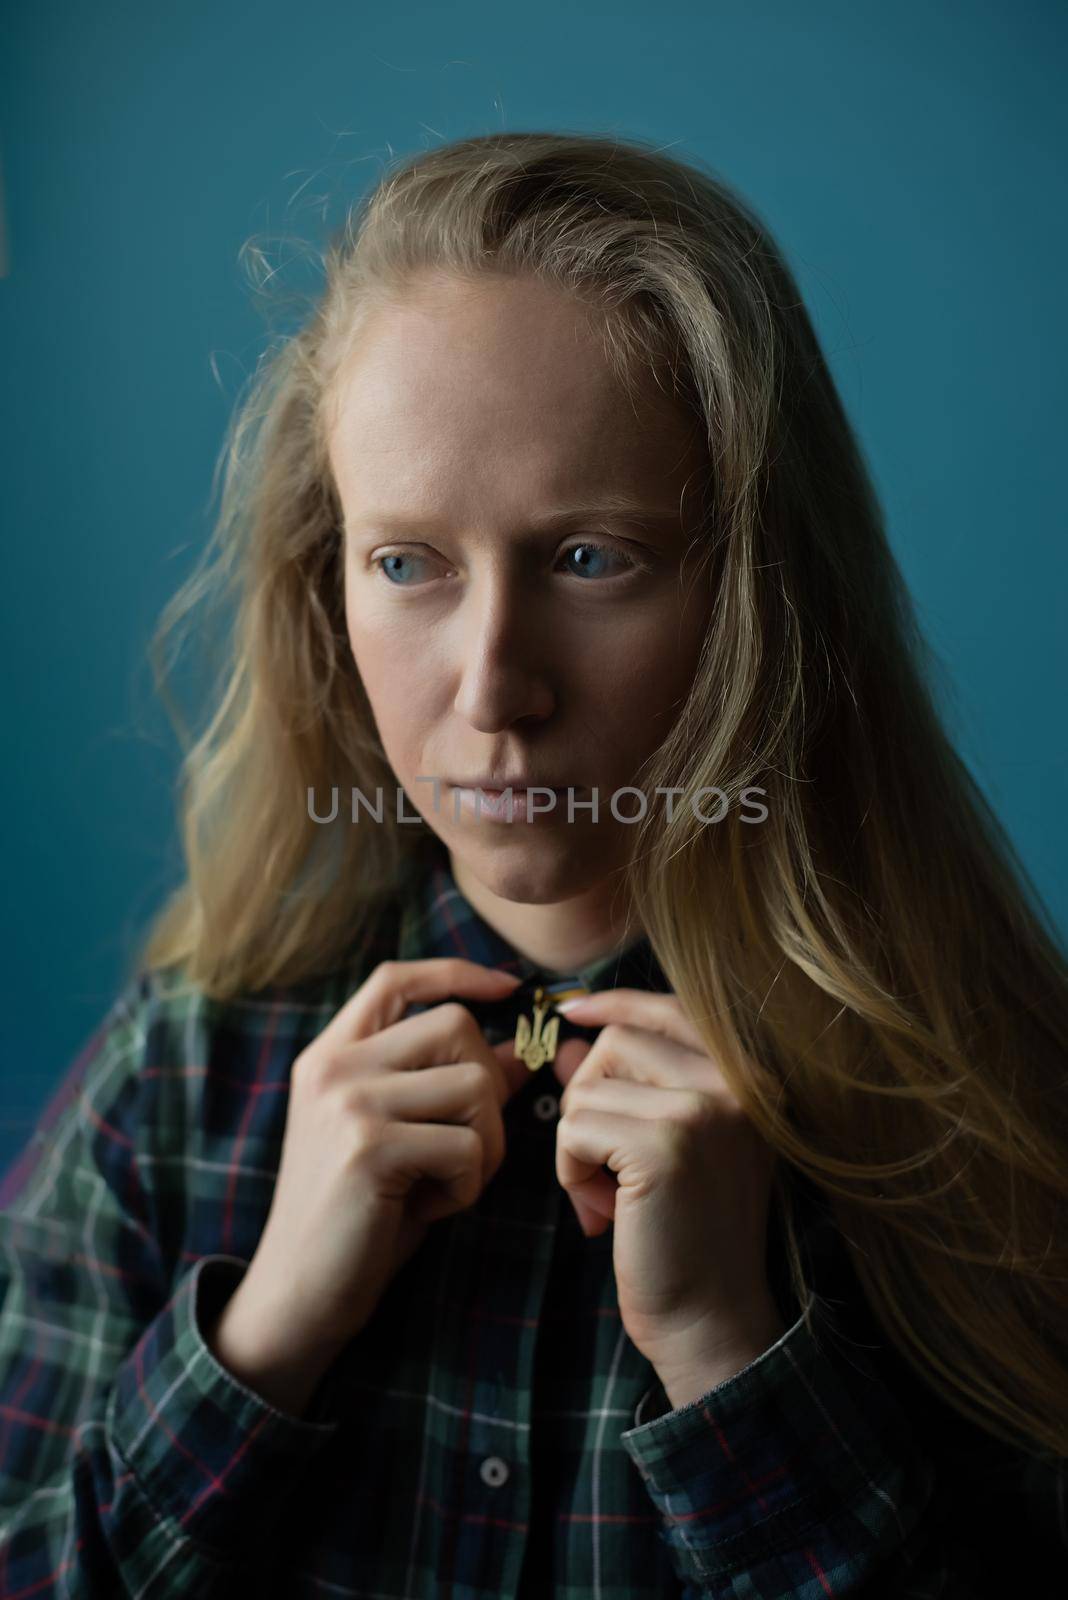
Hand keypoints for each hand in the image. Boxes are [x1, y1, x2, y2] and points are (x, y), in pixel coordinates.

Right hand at [222, 958, 530, 1371]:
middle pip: (455, 1025)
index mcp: (330, 1055)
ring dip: (485, 1143)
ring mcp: (348, 1103)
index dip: (458, 973)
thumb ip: (447, 1085)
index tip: (508, 989)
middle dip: (488, 1085)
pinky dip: (468, 1185)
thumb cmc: (359, 1214)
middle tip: (468, 1145)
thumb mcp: (399, 1135)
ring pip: (474, 1085)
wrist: (298, 1293)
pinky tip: (429, 1207)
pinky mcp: (370, 1148)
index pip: (397, 978)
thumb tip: (519, 1048)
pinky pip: (469, 1146)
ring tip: (445, 1181)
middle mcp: (334, 1067)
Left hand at [520, 988, 784, 1393]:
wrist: (711, 1321)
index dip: (616, 1004)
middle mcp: (738, 1084)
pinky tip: (603, 1213)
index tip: (574, 1012)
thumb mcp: (668, 1146)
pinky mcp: (664, 1146)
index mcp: (749, 1080)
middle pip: (618, 1041)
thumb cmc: (684, 1237)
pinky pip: (575, 1127)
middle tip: (608, 1167)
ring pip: (590, 1083)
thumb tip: (572, 1037)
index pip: (671, 1008)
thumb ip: (630, 1086)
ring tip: (613, 1195)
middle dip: (590, 1099)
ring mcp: (704, 1110)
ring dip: (579, 1142)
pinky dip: (570, 1171)